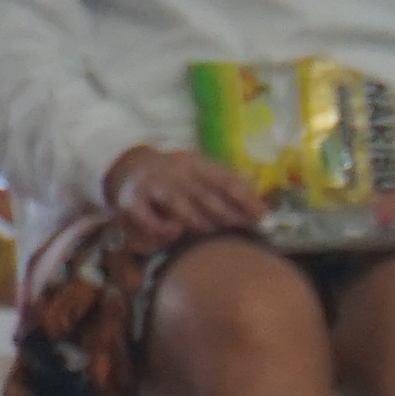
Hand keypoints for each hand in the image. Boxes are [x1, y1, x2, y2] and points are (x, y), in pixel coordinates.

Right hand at [101, 144, 267, 242]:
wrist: (129, 165)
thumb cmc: (177, 175)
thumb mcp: (202, 170)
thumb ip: (230, 182)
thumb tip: (265, 199)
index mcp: (196, 164)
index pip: (225, 181)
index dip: (245, 198)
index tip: (262, 215)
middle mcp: (175, 173)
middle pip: (205, 195)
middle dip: (226, 213)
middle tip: (241, 226)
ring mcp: (153, 186)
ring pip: (179, 205)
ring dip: (197, 221)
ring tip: (209, 231)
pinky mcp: (132, 201)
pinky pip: (149, 219)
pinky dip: (162, 228)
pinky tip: (173, 231)